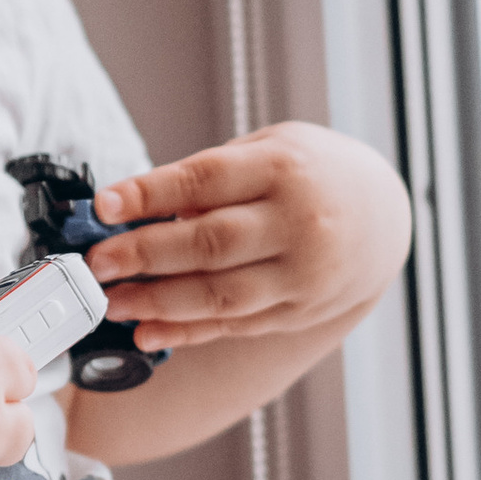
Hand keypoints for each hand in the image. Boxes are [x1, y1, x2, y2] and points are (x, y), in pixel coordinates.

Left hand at [87, 123, 409, 353]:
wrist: (383, 216)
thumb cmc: (312, 173)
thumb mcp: (272, 148)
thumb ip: (213, 177)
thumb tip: (145, 211)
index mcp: (284, 168)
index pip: (205, 181)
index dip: (150, 194)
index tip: (104, 205)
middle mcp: (298, 223)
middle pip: (210, 243)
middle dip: (144, 254)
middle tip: (96, 263)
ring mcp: (302, 274)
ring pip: (221, 295)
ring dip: (158, 302)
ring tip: (112, 302)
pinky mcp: (299, 312)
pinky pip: (235, 326)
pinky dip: (187, 332)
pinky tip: (148, 332)